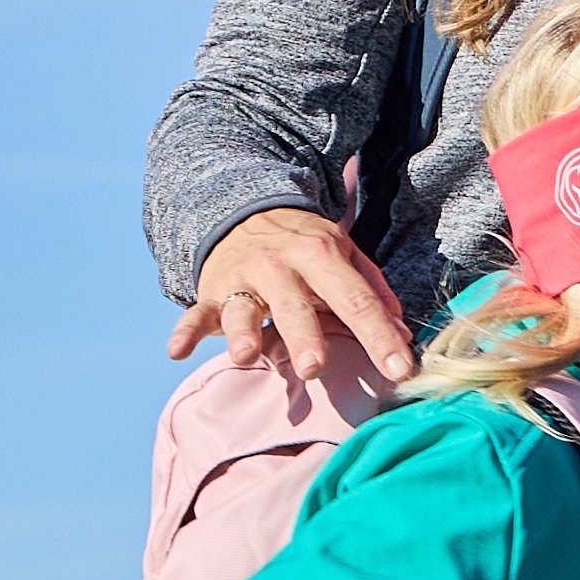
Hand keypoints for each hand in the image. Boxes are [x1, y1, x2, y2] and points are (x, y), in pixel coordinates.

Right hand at [177, 204, 410, 397]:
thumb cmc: (306, 247)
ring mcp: (243, 279)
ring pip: (242, 309)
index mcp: (322, 255)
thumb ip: (374, 292)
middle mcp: (281, 266)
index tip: (399, 370)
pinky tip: (177, 351)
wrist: (247, 209)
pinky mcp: (212, 292)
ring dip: (242, 332)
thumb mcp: (345, 256)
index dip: (379, 336)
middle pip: (295, 306)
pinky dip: (186, 332)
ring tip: (244, 355)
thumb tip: (403, 333)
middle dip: (304, 336)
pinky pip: (196, 314)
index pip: (356, 300)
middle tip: (314, 368)